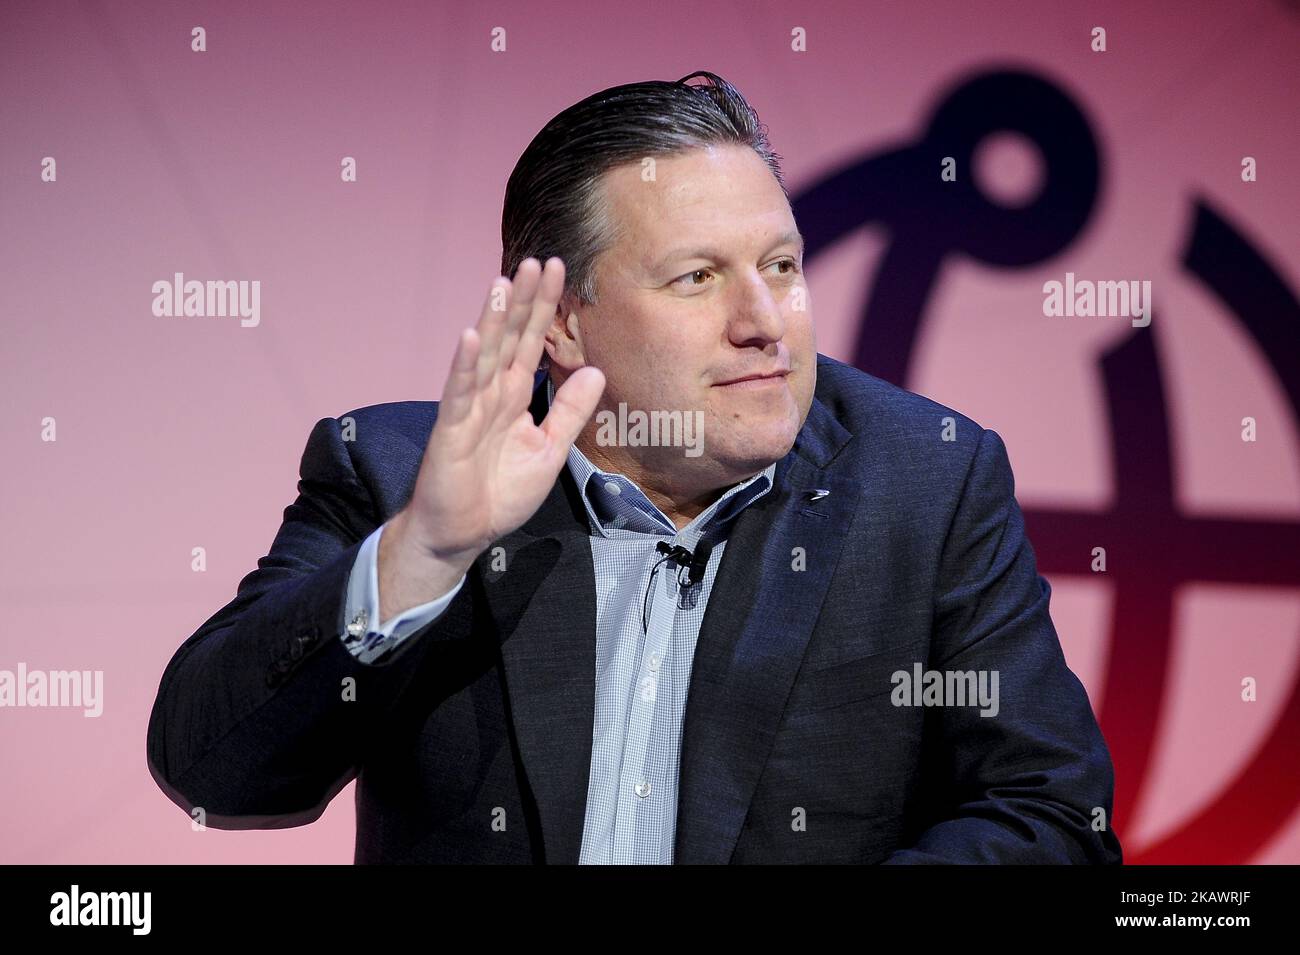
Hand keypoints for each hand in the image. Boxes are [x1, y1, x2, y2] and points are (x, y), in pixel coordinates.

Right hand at [378, 257, 604, 618]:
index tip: (557, 270)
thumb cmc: (500, 493)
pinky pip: (458, 393)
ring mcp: (469, 409)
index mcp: (514, 397)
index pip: (532, 342)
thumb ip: (570, 412)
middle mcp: (491, 394)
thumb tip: (596, 371)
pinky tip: (470, 336)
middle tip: (537, 261)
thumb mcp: (549, 451)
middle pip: (509, 338)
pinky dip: (464, 366)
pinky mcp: (450, 431)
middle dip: (523, 301)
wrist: (463, 534)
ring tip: (503, 284)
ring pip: (483, 356)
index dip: (544, 307)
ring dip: (493, 320)